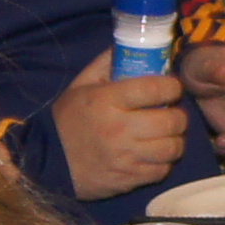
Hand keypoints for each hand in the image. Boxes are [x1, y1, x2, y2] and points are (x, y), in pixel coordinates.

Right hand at [53, 57, 194, 196]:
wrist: (46, 162)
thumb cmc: (67, 120)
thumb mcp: (81, 85)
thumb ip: (106, 64)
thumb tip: (131, 45)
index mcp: (108, 100)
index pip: (156, 89)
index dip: (172, 87)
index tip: (172, 88)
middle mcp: (120, 129)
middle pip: (171, 121)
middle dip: (178, 116)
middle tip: (172, 114)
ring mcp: (125, 157)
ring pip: (172, 148)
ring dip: (175, 141)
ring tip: (167, 136)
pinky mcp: (128, 179)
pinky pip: (161, 170)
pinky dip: (163, 162)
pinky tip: (154, 155)